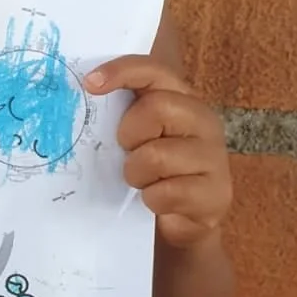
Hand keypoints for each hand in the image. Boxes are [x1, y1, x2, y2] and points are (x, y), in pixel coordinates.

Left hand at [84, 57, 230, 249]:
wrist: (180, 225)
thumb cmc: (151, 172)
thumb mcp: (136, 137)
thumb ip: (120, 113)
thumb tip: (80, 93)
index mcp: (182, 99)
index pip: (155, 71)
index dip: (122, 71)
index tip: (89, 83)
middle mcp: (203, 121)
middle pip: (156, 108)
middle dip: (130, 134)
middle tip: (129, 152)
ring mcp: (214, 157)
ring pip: (156, 156)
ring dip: (137, 173)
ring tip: (143, 181)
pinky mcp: (216, 194)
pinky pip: (166, 193)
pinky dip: (151, 200)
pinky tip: (157, 201)